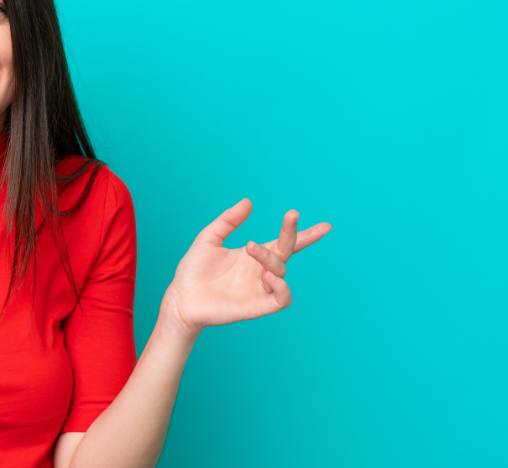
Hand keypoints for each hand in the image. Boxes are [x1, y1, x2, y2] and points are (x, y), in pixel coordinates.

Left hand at [162, 198, 330, 336]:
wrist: (180, 298)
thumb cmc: (194, 270)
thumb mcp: (209, 238)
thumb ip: (228, 220)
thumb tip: (248, 202)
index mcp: (253, 254)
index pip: (285, 242)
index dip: (305, 235)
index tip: (326, 226)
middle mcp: (261, 270)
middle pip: (287, 251)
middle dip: (293, 233)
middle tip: (291, 215)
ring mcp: (260, 288)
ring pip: (282, 270)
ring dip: (271, 257)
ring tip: (251, 248)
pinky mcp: (257, 306)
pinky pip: (282, 299)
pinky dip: (281, 287)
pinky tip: (267, 275)